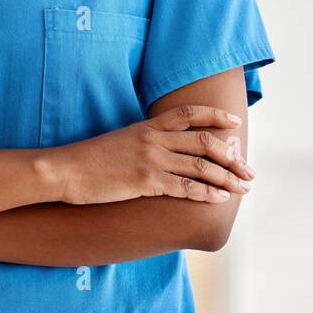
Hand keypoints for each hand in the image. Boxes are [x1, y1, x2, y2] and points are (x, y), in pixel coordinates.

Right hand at [50, 105, 255, 205]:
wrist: (64, 170)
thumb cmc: (89, 160)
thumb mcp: (120, 141)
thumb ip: (144, 141)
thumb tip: (164, 150)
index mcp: (148, 126)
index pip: (190, 113)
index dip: (215, 115)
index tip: (235, 122)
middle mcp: (154, 138)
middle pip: (205, 141)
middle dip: (232, 156)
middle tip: (249, 171)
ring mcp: (151, 159)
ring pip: (201, 165)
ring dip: (227, 177)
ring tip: (243, 188)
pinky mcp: (145, 181)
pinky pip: (184, 186)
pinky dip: (206, 192)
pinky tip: (219, 198)